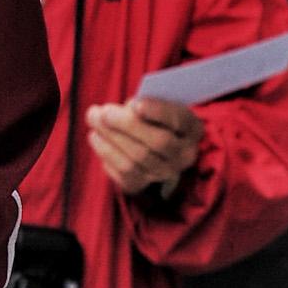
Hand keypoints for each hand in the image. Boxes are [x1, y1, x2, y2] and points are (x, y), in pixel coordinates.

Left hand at [85, 96, 203, 196]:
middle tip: (104, 111)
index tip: (136, 103)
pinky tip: (97, 138)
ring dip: (112, 138)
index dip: (157, 111)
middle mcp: (184, 155)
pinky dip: (108, 155)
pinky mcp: (144, 184)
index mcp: (192, 128)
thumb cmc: (152, 115)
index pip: (178, 121)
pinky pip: (125, 174)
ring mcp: (165, 173)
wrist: (150, 141)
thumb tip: (126, 109)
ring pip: (138, 160)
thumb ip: (144, 104)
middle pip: (158, 143)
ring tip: (94, 119)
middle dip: (128, 125)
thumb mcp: (156, 103)